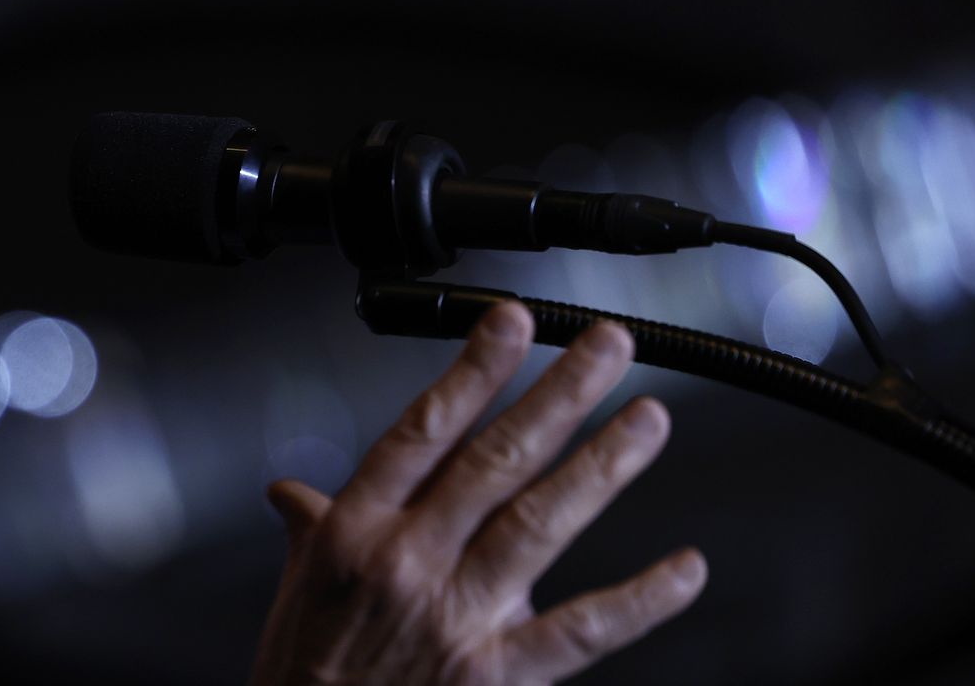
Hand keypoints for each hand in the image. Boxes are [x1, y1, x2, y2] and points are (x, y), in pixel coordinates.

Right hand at [251, 302, 705, 685]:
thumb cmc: (305, 673)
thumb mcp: (296, 589)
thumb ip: (310, 529)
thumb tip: (290, 494)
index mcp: (354, 531)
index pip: (422, 431)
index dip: (473, 372)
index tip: (513, 324)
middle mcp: (407, 561)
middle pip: (494, 460)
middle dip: (558, 396)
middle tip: (606, 349)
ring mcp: (457, 615)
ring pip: (541, 522)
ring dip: (602, 466)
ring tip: (647, 421)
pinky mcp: (497, 674)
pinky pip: (582, 631)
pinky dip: (640, 600)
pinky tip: (684, 570)